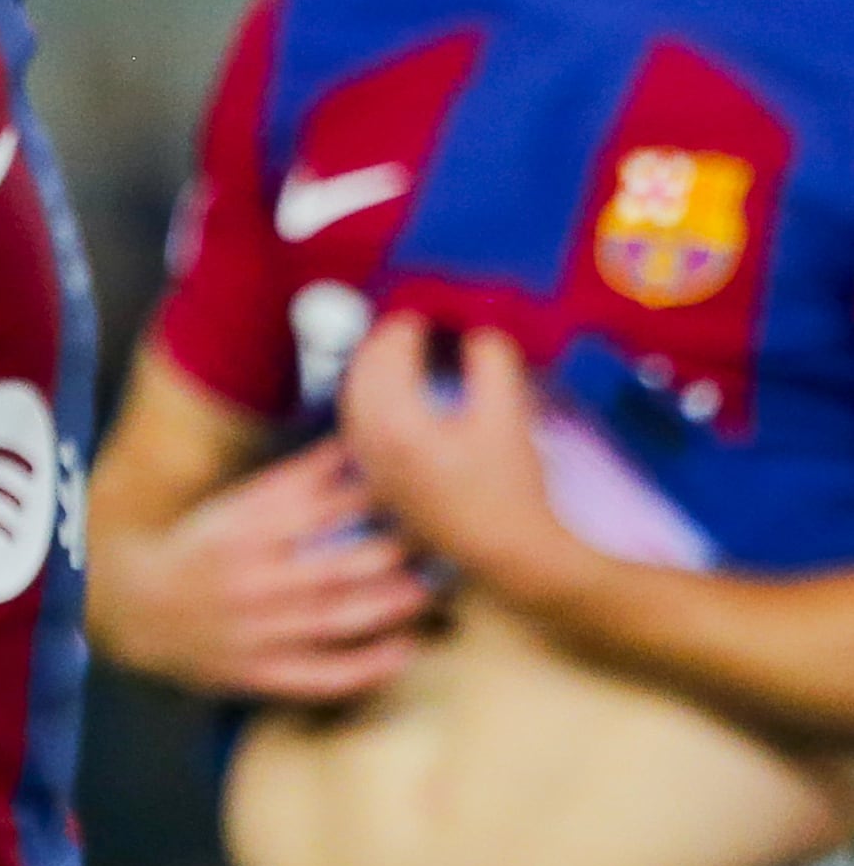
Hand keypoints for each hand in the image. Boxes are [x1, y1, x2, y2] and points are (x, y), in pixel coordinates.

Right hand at [94, 434, 432, 701]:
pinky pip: (322, 676)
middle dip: (396, 552)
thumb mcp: (235, 506)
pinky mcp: (262, 673)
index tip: (416, 489)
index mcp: (243, 533)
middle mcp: (253, 581)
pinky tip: (404, 649)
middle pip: (338, 566)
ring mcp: (258, 632)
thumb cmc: (197, 548)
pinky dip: (366, 666)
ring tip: (433, 587)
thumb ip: (294, 482)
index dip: (374, 500)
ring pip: (337, 618)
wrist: (135, 607)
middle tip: (441, 539)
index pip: (320, 511)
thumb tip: (353, 447)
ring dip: (392, 604)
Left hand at [337, 313, 577, 602]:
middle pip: (361, 375)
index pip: (387, 358)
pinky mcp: (379, 483)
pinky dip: (369, 399)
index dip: (401, 328)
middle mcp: (371, 445)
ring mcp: (370, 466)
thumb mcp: (509, 415)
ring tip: (396, 353)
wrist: (510, 553)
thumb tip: (476, 329)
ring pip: (353, 401)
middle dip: (380, 345)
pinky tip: (392, 396)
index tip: (419, 312)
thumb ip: (491, 361)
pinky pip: (358, 426)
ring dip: (370, 371)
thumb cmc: (512, 486)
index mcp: (398, 425)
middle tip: (405, 326)